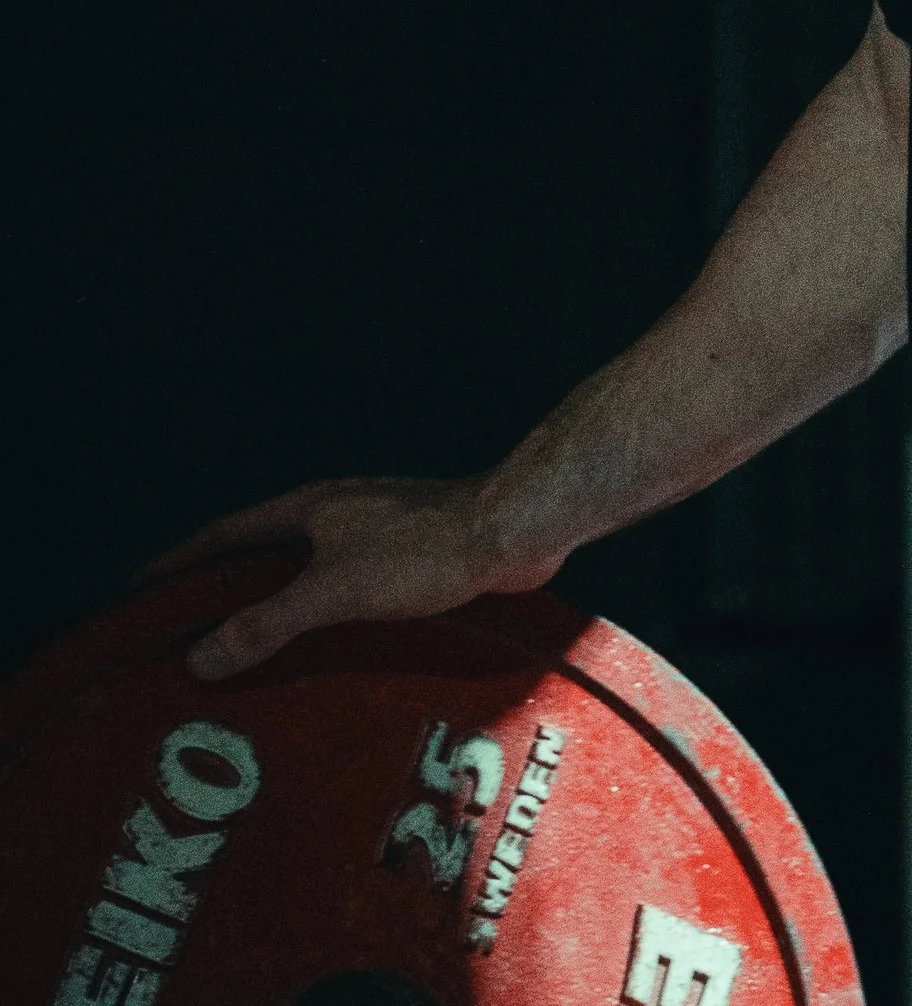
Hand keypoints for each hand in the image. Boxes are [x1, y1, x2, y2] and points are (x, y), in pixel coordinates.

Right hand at [148, 474, 553, 680]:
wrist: (512, 531)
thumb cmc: (424, 550)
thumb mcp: (333, 589)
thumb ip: (267, 623)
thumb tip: (197, 657)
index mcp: (309, 508)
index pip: (224, 534)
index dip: (180, 562)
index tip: (138, 591)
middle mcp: (335, 515)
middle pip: (262, 555)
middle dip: (223, 593)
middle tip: (184, 639)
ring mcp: (373, 536)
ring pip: (306, 576)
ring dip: (275, 612)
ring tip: (245, 662)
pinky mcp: (408, 562)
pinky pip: (346, 595)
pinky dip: (322, 624)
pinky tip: (323, 661)